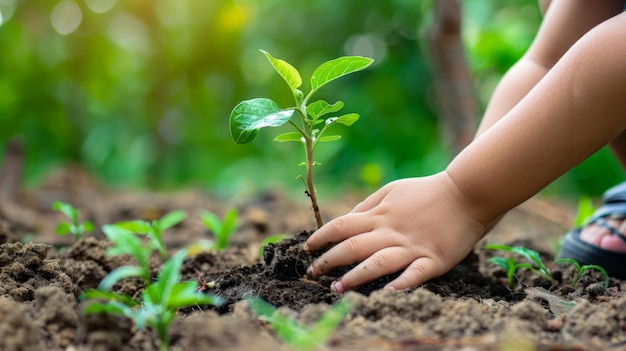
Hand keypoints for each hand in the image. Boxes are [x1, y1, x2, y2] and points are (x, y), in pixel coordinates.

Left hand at [304, 172, 487, 292]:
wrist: (467, 193)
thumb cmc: (427, 191)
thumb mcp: (393, 190)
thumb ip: (368, 206)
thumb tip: (346, 221)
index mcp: (380, 215)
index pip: (342, 225)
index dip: (321, 237)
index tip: (308, 248)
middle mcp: (391, 231)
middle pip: (352, 247)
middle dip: (328, 261)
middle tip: (312, 273)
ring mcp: (412, 246)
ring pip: (377, 263)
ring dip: (355, 277)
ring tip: (337, 288)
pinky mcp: (433, 260)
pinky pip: (413, 275)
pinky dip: (399, 285)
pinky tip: (385, 293)